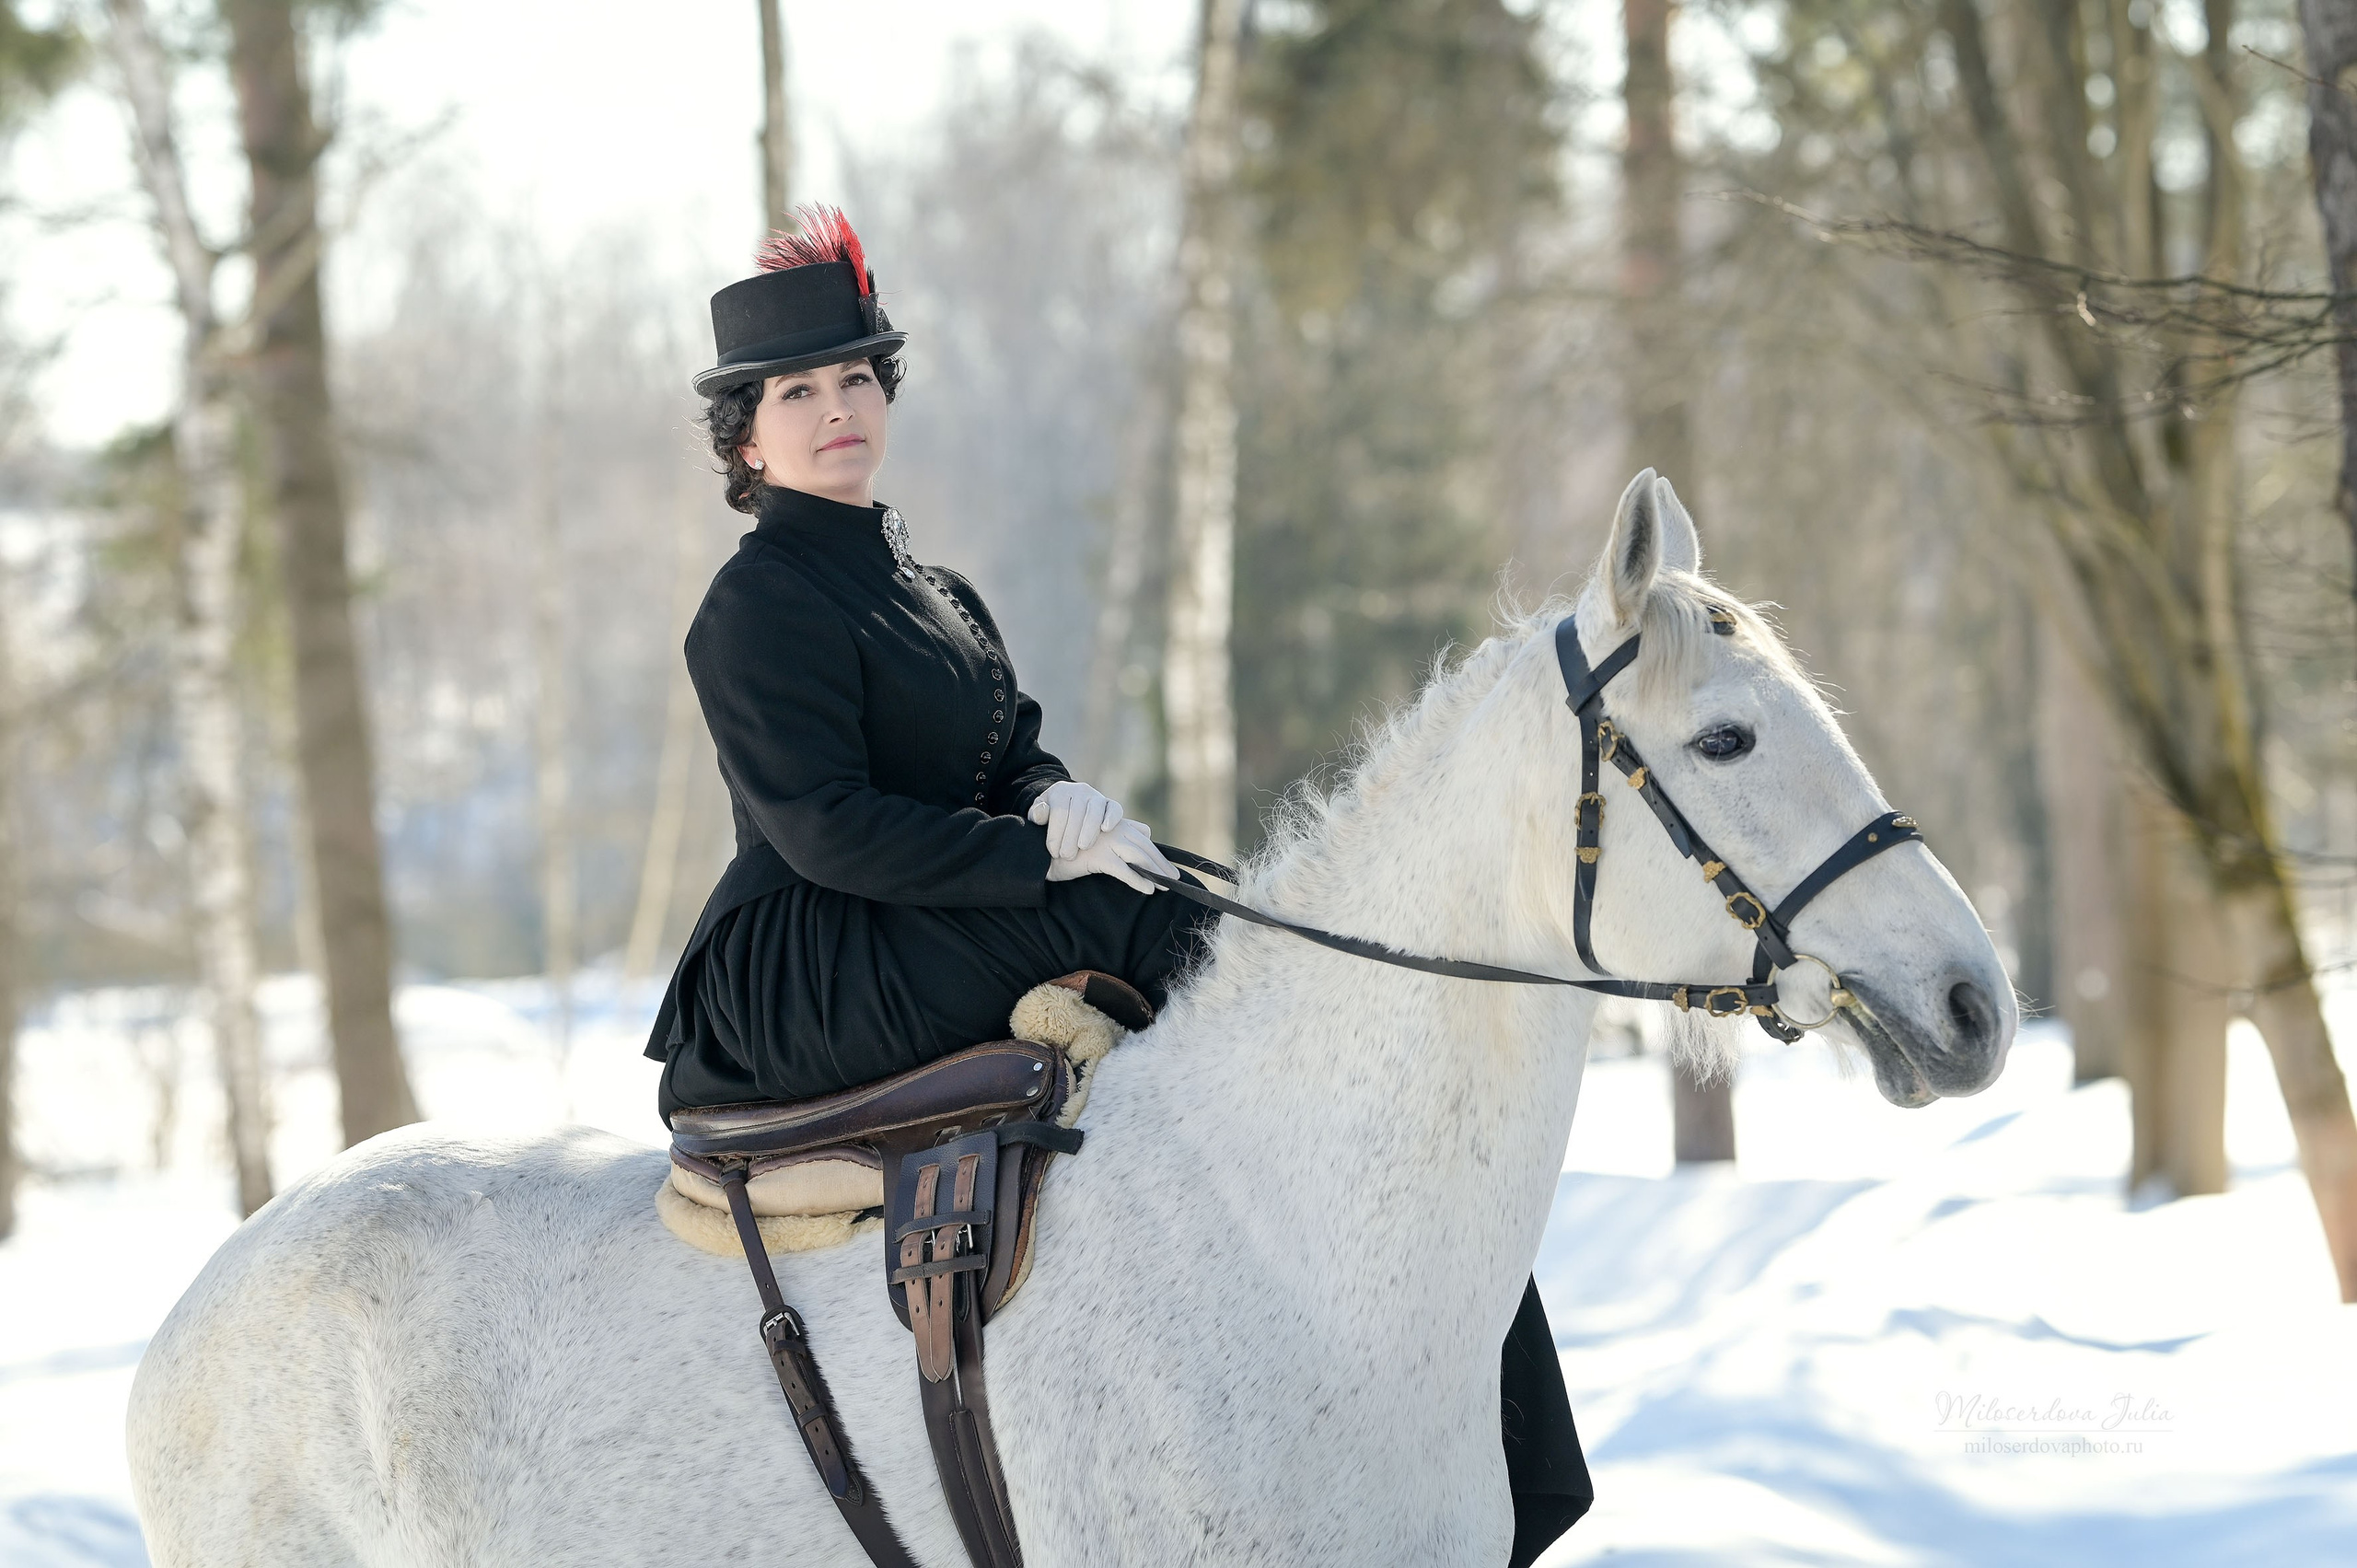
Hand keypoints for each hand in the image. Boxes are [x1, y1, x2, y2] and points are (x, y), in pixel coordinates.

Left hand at [1028, 780, 1123, 858]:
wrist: (1066, 806)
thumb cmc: (1050, 816)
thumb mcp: (1039, 814)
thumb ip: (1036, 814)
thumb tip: (1039, 813)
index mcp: (1060, 791)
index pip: (1059, 812)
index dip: (1056, 834)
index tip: (1054, 852)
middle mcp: (1079, 790)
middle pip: (1077, 813)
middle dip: (1071, 837)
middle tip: (1066, 856)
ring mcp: (1096, 796)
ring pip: (1095, 810)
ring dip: (1090, 830)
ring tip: (1083, 847)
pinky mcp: (1109, 804)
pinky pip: (1114, 808)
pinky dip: (1112, 817)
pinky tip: (1105, 829)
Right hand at [1043, 817, 1179, 894]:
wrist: (1042, 850)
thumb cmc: (1069, 844)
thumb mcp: (1096, 837)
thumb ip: (1120, 831)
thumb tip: (1145, 829)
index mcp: (1113, 824)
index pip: (1141, 838)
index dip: (1156, 853)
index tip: (1168, 867)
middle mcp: (1111, 830)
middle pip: (1143, 847)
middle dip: (1160, 864)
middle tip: (1175, 879)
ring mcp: (1105, 842)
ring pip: (1137, 857)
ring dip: (1155, 873)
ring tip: (1166, 886)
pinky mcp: (1097, 856)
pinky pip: (1123, 870)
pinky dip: (1137, 880)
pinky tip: (1148, 889)